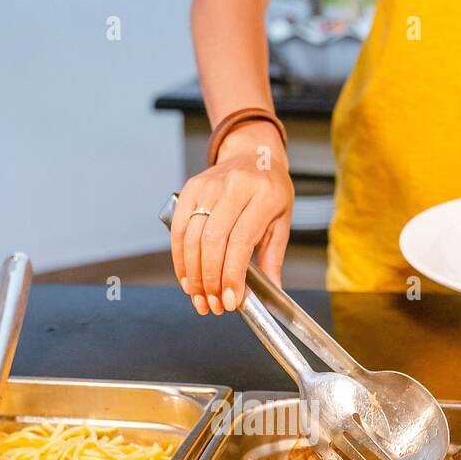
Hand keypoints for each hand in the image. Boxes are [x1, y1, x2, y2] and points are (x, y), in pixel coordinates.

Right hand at [170, 122, 292, 315]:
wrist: (253, 155)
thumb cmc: (270, 191)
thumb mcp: (282, 222)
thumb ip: (273, 258)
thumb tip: (270, 292)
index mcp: (265, 195)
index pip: (241, 241)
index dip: (233, 275)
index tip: (232, 301)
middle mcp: (236, 186)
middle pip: (213, 241)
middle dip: (210, 280)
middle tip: (214, 304)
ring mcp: (210, 185)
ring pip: (193, 237)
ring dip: (193, 274)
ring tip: (200, 298)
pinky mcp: (191, 188)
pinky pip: (179, 228)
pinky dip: (180, 258)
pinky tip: (187, 278)